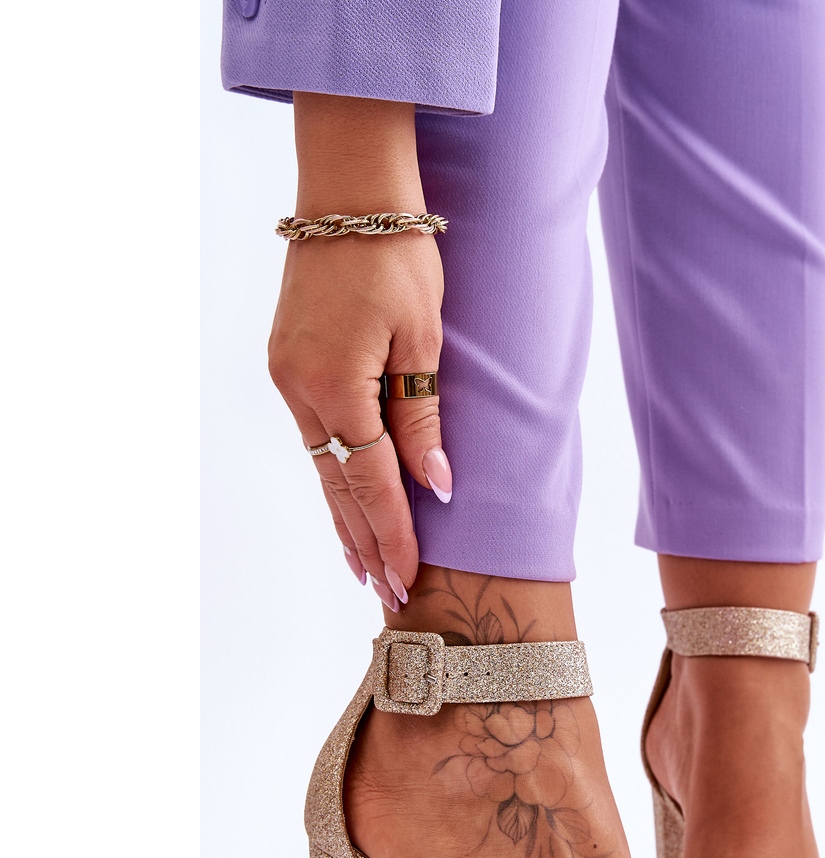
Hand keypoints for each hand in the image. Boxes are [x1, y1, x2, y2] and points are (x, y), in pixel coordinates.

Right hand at [266, 95, 450, 610]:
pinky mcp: (287, 366)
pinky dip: (335, 477)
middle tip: (388, 593)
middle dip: (365, 542)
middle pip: (338, 487)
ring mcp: (287, 378)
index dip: (392, 534)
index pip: (371, 482)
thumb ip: (421, 418)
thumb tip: (436, 485)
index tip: (407, 578)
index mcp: (335, 386)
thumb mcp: (422, 340)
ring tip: (364, 567)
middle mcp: (300, 390)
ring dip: (345, 518)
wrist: (348, 196)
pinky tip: (345, 504)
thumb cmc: (397, 259)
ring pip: (322, 467)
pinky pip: (315, 438)